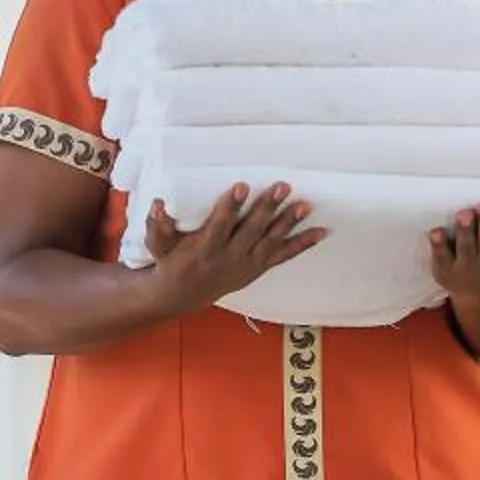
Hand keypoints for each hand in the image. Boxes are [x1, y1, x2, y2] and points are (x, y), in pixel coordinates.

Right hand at [146, 184, 321, 314]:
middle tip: (282, 186)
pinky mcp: (259, 267)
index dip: (230, 207)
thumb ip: (157, 226)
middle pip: (252, 231)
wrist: (185, 294)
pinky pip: (284, 256)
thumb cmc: (170, 261)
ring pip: (271, 242)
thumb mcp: (157, 246)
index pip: (220, 226)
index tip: (240, 186)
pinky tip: (321, 232)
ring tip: (305, 205)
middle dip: (267, 208)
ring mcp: (248, 264)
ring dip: (289, 223)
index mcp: (205, 249)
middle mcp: (230, 257)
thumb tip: (158, 205)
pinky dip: (303, 244)